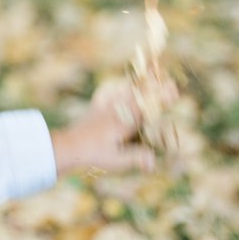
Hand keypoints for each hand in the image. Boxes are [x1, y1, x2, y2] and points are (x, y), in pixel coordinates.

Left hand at [50, 78, 173, 176]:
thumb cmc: (91, 155)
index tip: (173, 91)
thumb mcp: (115, 160)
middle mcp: (115, 110)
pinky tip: (118, 87)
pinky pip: (106, 95)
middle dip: (154, 87)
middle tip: (170, 83)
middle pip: (138, 93)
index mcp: (123, 120)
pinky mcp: (94, 110)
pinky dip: (115, 89)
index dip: (160, 97)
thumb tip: (153, 162)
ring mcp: (104, 108)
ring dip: (138, 85)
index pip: (146, 105)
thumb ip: (135, 158)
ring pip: (123, 91)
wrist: (65, 147)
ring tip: (151, 78)